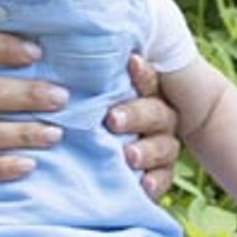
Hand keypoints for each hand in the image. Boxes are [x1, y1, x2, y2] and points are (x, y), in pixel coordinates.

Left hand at [107, 54, 181, 199]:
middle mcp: (159, 118)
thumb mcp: (98, 96)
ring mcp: (163, 145)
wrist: (109, 153)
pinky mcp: (161, 173)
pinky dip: (155, 182)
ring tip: (128, 155)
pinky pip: (165, 178)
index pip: (148, 80)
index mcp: (146, 94)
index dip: (142, 72)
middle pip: (156, 113)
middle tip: (112, 119)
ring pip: (163, 146)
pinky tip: (144, 186)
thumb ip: (94, 82)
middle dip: (135, 115)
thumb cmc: (98, 114)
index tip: (131, 62)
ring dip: (146, 150)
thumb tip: (71, 51)